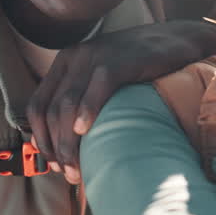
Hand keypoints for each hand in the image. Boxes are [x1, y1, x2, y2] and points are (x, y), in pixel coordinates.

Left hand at [27, 19, 215, 183]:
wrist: (178, 40)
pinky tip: (86, 132)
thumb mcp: (104, 79)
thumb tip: (70, 142)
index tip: (51, 165)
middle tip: (68, 174)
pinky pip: (97, 87)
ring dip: (68, 141)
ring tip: (77, 168)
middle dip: (55, 148)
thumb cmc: (142, 67)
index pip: (37, 105)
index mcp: (66, 63)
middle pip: (50, 110)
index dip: (40, 138)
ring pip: (67, 104)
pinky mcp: (119, 59)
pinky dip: (87, 111)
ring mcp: (95, 56)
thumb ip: (83, 98)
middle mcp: (74, 57)